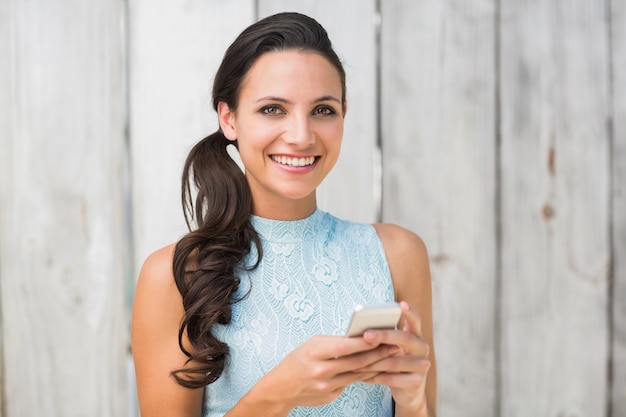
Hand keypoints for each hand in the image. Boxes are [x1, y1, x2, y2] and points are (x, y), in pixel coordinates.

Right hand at [262, 334, 398, 409]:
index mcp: (315, 353)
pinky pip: (352, 383)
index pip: (346, 346)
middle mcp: (322, 371)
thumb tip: (361, 337)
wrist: (282, 387)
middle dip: (379, 353)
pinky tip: (377, 368)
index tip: (382, 335)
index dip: (365, 342)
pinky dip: (365, 375)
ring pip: (358, 374)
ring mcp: (327, 386)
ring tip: (392, 355)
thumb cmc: (299, 359)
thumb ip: (335, 342)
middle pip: (356, 362)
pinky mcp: (331, 396)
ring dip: (377, 365)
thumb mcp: (313, 344)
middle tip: (396, 345)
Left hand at [357, 301, 431, 412]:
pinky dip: (374, 377)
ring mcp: (423, 366)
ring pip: (394, 361)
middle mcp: (422, 348)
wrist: (407, 392)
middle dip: (384, 336)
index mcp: (416, 336)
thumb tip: (359, 333)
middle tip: (366, 335)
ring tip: (355, 363)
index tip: (402, 304)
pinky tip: (362, 377)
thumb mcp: (390, 350)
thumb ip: (382, 340)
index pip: (416, 320)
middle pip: (404, 338)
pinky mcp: (417, 383)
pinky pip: (391, 378)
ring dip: (372, 362)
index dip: (410, 312)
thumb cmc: (394, 364)